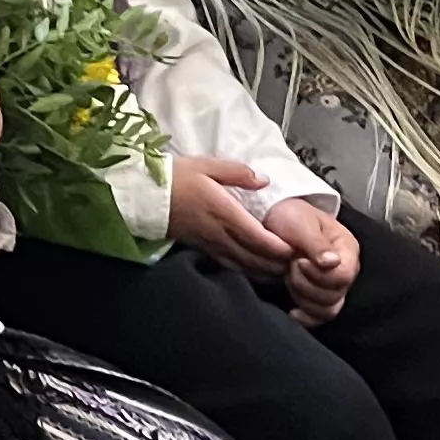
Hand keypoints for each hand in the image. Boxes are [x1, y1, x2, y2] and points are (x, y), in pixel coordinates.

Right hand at [170, 156, 297, 273]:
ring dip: (263, 272)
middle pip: (253, 256)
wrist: (143, 195)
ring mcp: (209, 243)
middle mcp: (218, 232)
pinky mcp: (201, 248)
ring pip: (242, 265)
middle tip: (296, 266)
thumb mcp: (207, 165)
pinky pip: (227, 264)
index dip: (278, 247)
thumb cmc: (175, 177)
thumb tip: (264, 180)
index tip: (295, 249)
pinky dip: (245, 271)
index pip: (257, 236)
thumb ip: (238, 173)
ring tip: (281, 274)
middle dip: (276, 264)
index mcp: (223, 211)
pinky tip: (254, 272)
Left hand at [264, 201, 359, 327]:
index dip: (318, 274)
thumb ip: (317, 244)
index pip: (344, 276)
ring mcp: (332, 286)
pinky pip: (318, 318)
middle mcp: (345, 271)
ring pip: (327, 309)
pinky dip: (305, 317)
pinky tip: (292, 311)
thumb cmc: (290, 216)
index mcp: (347, 250)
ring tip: (289, 276)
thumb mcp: (301, 223)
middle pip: (334, 296)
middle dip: (305, 283)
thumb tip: (332, 263)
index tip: (298, 260)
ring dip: (302, 297)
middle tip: (291, 265)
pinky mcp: (316, 297)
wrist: (275, 220)